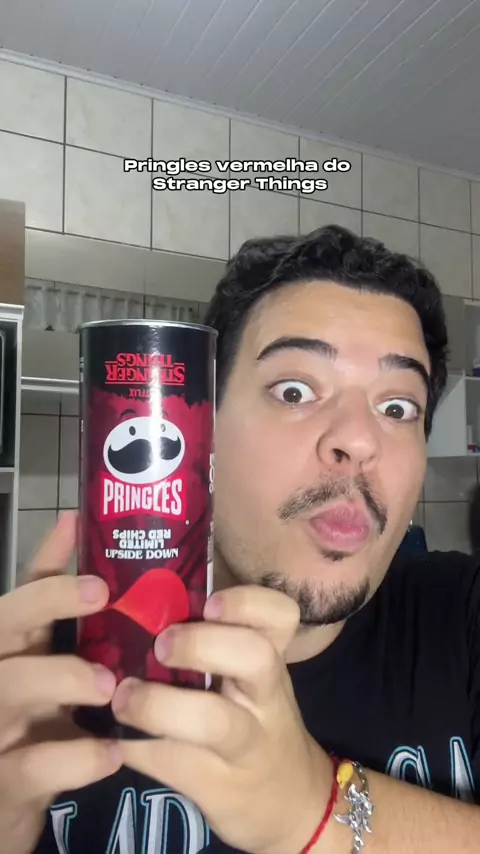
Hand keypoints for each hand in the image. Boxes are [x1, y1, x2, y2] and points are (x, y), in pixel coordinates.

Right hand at [0, 513, 122, 853]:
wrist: (3, 815)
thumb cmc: (33, 735)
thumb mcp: (47, 680)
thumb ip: (71, 633)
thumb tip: (110, 568)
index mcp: (8, 650)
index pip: (18, 593)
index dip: (45, 558)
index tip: (74, 523)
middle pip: (4, 623)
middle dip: (48, 601)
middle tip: (102, 592)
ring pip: (12, 685)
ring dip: (63, 677)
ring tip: (112, 685)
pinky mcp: (0, 781)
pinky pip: (34, 764)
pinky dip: (77, 757)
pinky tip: (113, 752)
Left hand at [113, 586, 333, 853]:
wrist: (288, 800)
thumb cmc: (256, 718)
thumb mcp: (254, 678)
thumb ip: (217, 641)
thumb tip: (137, 602)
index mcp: (270, 659)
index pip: (280, 616)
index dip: (247, 602)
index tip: (209, 602)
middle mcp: (265, 697)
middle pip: (256, 657)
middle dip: (200, 644)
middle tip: (160, 645)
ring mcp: (244, 745)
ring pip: (214, 720)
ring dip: (158, 705)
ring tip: (123, 699)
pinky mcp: (215, 786)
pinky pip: (169, 762)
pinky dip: (134, 747)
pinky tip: (111, 739)